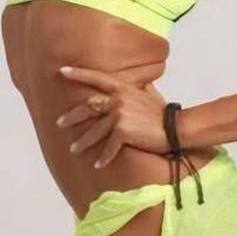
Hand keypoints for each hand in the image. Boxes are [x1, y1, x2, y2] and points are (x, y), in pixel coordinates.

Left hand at [54, 64, 169, 167]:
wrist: (176, 128)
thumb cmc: (164, 114)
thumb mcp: (151, 95)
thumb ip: (141, 88)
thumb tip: (142, 82)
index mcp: (123, 89)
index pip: (97, 78)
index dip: (79, 74)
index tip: (62, 71)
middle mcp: (118, 100)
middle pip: (88, 107)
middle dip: (72, 116)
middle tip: (60, 123)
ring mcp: (120, 115)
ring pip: (95, 130)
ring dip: (83, 141)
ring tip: (74, 149)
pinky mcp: (123, 131)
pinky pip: (109, 147)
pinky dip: (103, 157)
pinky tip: (97, 164)